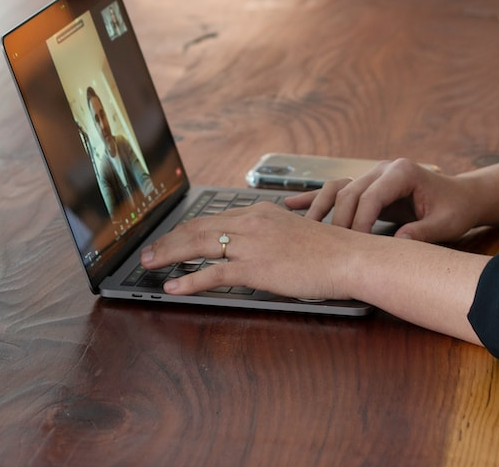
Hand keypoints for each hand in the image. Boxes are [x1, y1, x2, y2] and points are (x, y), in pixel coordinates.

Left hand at [139, 203, 371, 300]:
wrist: (349, 258)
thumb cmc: (330, 252)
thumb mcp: (294, 234)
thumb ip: (270, 237)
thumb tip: (253, 251)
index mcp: (260, 212)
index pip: (213, 219)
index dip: (186, 229)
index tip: (171, 238)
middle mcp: (251, 222)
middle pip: (197, 228)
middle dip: (168, 240)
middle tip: (148, 251)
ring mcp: (252, 244)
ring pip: (198, 246)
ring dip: (169, 255)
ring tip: (150, 264)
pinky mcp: (256, 267)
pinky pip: (213, 274)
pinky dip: (189, 280)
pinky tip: (174, 287)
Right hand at [287, 158, 483, 242]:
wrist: (461, 196)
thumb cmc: (455, 209)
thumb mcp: (445, 224)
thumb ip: (423, 232)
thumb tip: (399, 244)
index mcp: (402, 172)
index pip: (371, 196)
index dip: (360, 222)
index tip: (355, 246)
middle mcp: (384, 168)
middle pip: (349, 192)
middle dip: (339, 221)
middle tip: (331, 248)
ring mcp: (373, 174)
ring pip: (338, 189)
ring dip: (320, 208)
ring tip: (302, 228)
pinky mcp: (367, 184)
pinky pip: (337, 190)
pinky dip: (315, 198)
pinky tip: (292, 205)